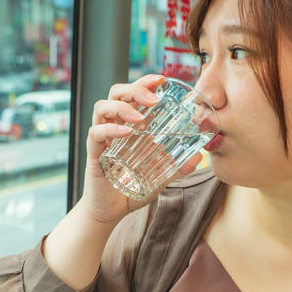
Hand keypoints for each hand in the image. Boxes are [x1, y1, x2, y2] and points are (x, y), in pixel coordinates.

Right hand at [80, 74, 202, 223]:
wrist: (110, 212)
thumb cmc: (130, 189)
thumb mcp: (158, 177)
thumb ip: (175, 167)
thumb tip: (198, 157)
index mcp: (127, 124)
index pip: (132, 94)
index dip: (144, 82)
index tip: (161, 79)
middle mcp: (112, 126)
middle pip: (116, 93)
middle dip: (134, 89)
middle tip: (153, 98)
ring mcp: (101, 139)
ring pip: (102, 108)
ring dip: (121, 107)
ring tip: (139, 117)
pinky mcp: (93, 154)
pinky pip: (96, 134)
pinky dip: (110, 130)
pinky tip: (125, 133)